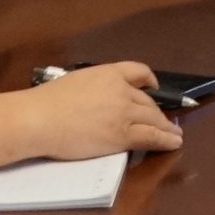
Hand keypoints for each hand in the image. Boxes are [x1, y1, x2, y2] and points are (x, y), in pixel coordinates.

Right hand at [21, 61, 183, 159]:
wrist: (39, 118)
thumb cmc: (47, 102)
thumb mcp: (76, 81)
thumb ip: (95, 86)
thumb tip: (101, 98)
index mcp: (108, 73)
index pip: (138, 71)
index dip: (149, 80)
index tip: (153, 86)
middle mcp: (122, 91)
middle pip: (147, 101)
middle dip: (157, 111)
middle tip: (164, 120)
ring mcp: (124, 113)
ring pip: (154, 119)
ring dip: (167, 127)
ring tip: (175, 134)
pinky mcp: (122, 136)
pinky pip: (151, 137)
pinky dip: (166, 140)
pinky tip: (173, 143)